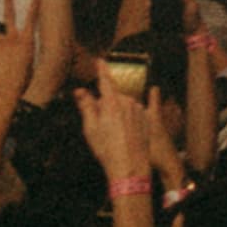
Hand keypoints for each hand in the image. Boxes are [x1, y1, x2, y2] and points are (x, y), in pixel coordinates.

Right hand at [75, 64, 160, 203]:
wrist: (130, 165)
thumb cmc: (107, 149)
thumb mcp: (91, 128)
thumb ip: (86, 106)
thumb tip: (80, 91)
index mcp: (112, 103)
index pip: (106, 81)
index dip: (102, 70)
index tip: (99, 61)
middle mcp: (128, 102)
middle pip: (112, 97)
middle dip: (105, 105)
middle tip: (99, 126)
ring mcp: (139, 109)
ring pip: (123, 105)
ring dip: (116, 113)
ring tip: (112, 135)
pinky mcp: (147, 118)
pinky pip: (133, 113)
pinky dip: (127, 119)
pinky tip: (123, 135)